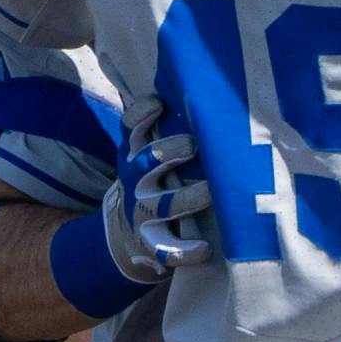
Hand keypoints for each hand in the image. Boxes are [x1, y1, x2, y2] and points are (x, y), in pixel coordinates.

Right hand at [101, 93, 211, 279]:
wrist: (127, 234)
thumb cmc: (154, 182)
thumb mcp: (151, 154)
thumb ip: (171, 129)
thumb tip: (212, 90)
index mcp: (135, 155)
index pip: (130, 128)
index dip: (141, 115)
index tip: (159, 103)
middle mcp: (136, 182)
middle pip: (145, 162)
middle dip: (167, 151)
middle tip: (192, 145)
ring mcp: (143, 213)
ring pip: (162, 204)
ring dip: (186, 198)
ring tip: (210, 192)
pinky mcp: (152, 243)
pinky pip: (167, 249)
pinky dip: (184, 251)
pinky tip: (203, 248)